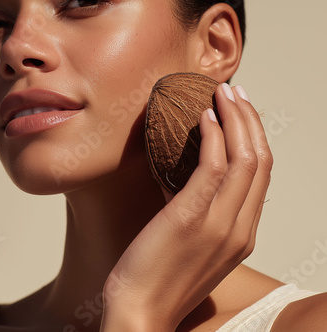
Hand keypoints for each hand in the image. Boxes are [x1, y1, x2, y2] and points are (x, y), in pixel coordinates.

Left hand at [100, 83, 272, 330]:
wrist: (139, 311)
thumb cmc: (158, 273)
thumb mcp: (191, 240)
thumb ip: (199, 208)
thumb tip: (185, 172)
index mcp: (242, 233)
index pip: (262, 174)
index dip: (255, 136)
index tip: (242, 111)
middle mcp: (240, 228)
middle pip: (260, 160)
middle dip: (250, 120)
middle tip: (236, 92)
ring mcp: (220, 224)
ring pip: (245, 159)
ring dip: (236, 119)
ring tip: (223, 93)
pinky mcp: (192, 217)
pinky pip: (215, 167)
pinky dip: (214, 136)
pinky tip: (204, 116)